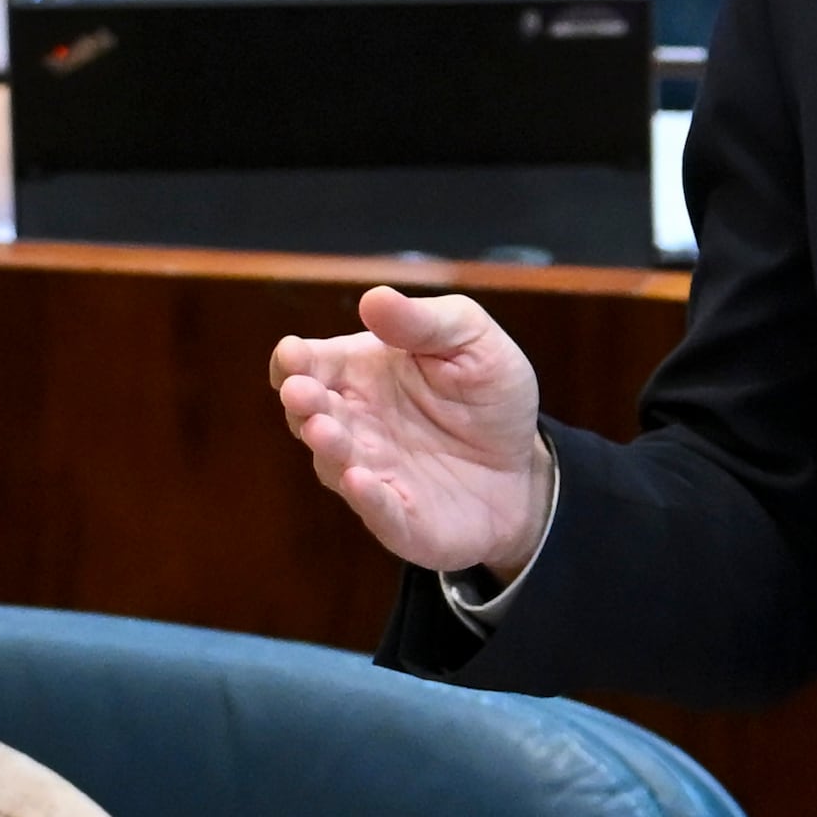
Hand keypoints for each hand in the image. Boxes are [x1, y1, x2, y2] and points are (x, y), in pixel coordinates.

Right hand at [275, 287, 557, 581]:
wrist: (524, 469)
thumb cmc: (488, 396)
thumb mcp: (471, 341)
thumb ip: (423, 322)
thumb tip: (374, 298)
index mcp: (360, 374)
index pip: (311, 364)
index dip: (293, 361)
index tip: (292, 355)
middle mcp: (354, 425)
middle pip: (310, 412)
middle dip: (302, 401)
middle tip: (299, 392)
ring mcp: (371, 473)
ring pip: (333, 462)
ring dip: (326, 447)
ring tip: (323, 429)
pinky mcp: (400, 518)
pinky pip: (377, 511)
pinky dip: (366, 498)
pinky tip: (359, 481)